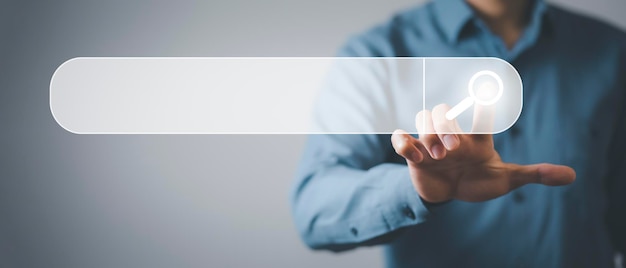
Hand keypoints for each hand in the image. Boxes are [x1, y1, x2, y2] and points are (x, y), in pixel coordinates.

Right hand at [391, 104, 575, 202]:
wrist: (451, 193)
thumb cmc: (479, 181)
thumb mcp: (506, 179)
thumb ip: (534, 174)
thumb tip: (571, 175)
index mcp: (477, 138)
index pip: (483, 116)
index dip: (486, 103)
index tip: (489, 87)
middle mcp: (453, 134)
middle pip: (444, 111)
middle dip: (447, 124)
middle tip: (454, 148)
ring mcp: (431, 143)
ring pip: (423, 119)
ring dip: (428, 133)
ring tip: (438, 155)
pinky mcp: (414, 156)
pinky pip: (402, 141)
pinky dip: (402, 142)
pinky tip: (408, 150)